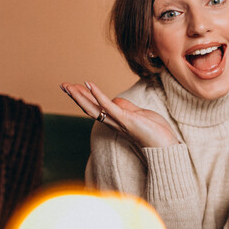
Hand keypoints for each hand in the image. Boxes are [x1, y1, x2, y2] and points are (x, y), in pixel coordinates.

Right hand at [61, 82, 179, 147]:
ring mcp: (118, 121)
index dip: (84, 97)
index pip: (95, 107)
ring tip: (68, 86)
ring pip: (93, 108)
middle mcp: (113, 122)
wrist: (165, 145)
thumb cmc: (154, 130)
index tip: (73, 87)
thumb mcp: (138, 114)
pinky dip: (97, 94)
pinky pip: (108, 106)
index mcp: (115, 121)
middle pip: (89, 108)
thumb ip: (125, 107)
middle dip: (76, 97)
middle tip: (63, 85)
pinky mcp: (125, 119)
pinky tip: (88, 84)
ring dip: (80, 96)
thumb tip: (115, 98)